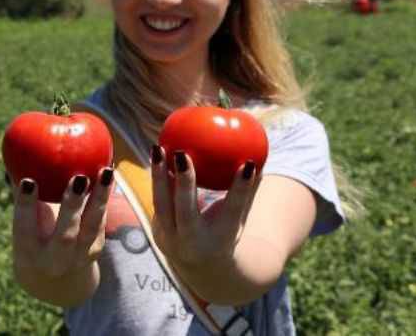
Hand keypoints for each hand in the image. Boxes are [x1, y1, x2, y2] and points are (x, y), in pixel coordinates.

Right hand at [9, 167, 114, 279]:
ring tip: (105, 171)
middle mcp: (54, 259)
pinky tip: (108, 171)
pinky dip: (105, 194)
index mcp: (27, 251)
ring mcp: (78, 256)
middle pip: (65, 235)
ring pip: (92, 227)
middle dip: (72, 206)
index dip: (26, 205)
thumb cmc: (33, 235)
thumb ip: (20, 193)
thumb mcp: (23, 222)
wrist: (55, 277)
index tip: (29, 181)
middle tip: (78, 178)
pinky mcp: (96, 248)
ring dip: (100, 198)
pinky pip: (102, 218)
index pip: (25, 228)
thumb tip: (12, 152)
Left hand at [149, 145, 258, 269]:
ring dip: (159, 175)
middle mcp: (195, 243)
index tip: (246, 163)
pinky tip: (157, 155)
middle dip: (184, 183)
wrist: (204, 269)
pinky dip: (157, 179)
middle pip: (187, 211)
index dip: (241, 187)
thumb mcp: (239, 217)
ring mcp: (172, 240)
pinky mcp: (157, 233)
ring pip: (162, 205)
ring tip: (158, 147)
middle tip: (183, 154)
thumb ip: (246, 190)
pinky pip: (157, 200)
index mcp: (222, 238)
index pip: (233, 210)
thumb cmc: (226, 231)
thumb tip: (258, 156)